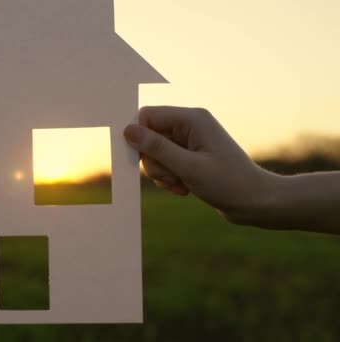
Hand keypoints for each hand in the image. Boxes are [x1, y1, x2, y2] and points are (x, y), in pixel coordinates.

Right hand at [124, 106, 277, 224]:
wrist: (256, 202)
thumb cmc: (228, 183)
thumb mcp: (187, 167)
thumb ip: (156, 148)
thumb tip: (128, 130)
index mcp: (191, 119)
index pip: (148, 116)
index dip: (139, 137)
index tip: (141, 159)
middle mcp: (190, 126)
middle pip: (149, 137)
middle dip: (154, 161)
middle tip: (173, 176)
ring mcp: (190, 142)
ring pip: (155, 154)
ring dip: (162, 173)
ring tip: (181, 184)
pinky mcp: (190, 157)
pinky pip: (165, 164)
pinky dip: (169, 178)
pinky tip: (184, 189)